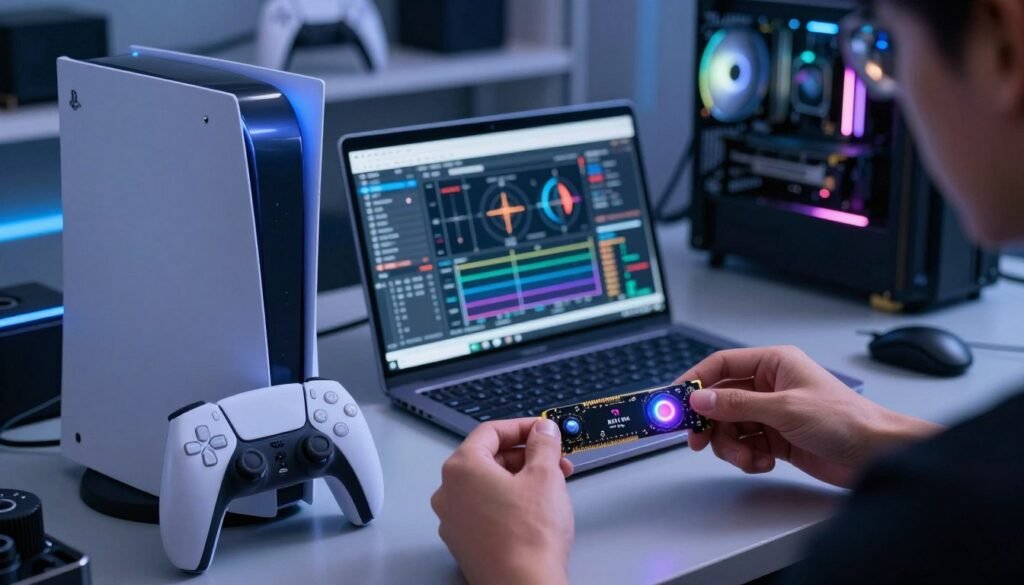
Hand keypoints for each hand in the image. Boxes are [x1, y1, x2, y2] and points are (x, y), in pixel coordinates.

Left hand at [431, 418, 574, 584]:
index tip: (544, 430)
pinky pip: (485, 510)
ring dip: (520, 478)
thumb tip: (543, 431)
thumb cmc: (529, 537)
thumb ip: (543, 444)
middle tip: (554, 458)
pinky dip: (508, 502)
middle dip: (525, 455)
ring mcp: (453, 520)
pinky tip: (534, 510)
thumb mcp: (545, 476)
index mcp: (462, 468)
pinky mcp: (464, 542)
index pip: (491, 431)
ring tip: (552, 485)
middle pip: (488, 458)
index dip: (523, 427)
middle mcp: (449, 492)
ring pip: (488, 485)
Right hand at [679, 346, 941, 486]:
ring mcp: (772, 413)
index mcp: (774, 364)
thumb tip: (701, 397)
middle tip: (697, 439)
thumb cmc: (846, 421)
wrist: (877, 455)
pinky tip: (765, 462)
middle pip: (721, 400)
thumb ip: (738, 404)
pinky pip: (745, 445)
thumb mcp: (785, 409)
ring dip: (732, 446)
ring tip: (748, 458)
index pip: (722, 365)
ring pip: (730, 427)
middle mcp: (770, 386)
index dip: (696, 379)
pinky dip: (748, 457)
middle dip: (710, 423)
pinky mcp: (776, 438)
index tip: (675, 398)